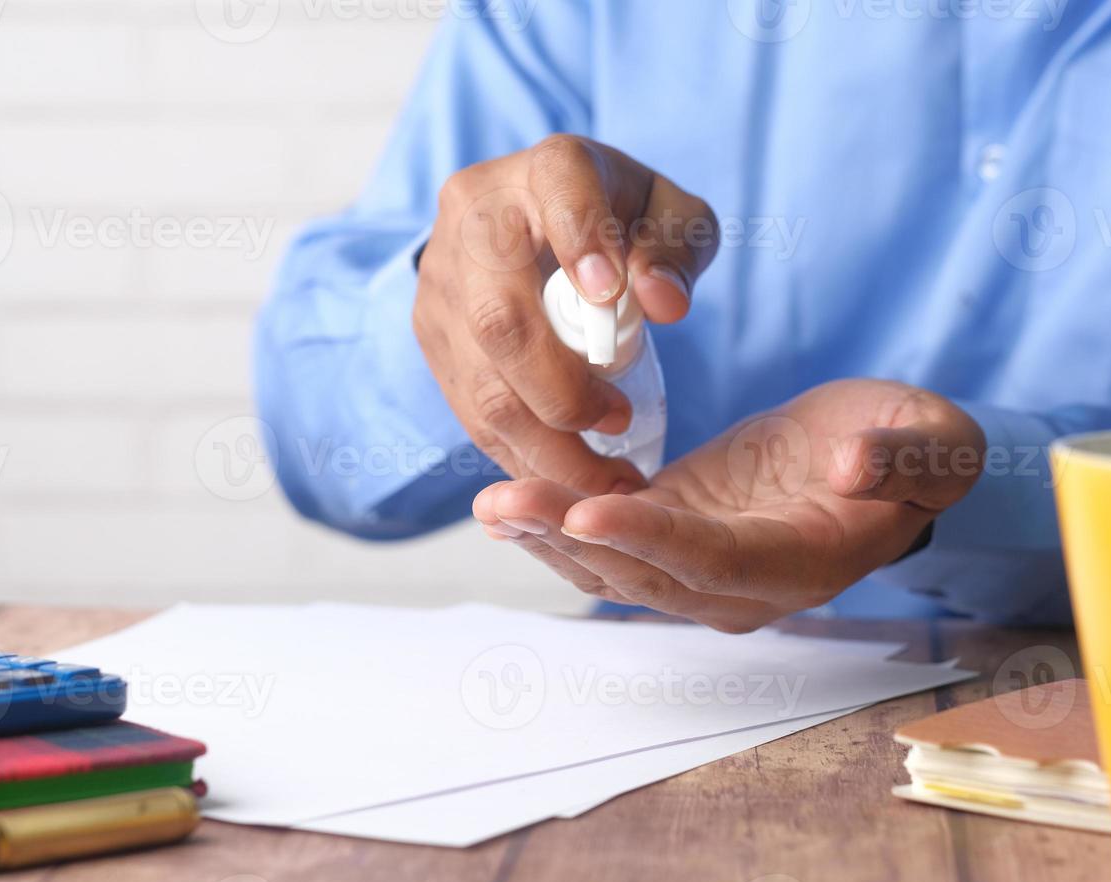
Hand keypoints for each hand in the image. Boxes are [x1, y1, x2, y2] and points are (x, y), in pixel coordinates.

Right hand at [415, 135, 717, 492]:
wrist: (541, 222)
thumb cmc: (623, 222)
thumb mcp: (672, 218)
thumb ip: (678, 251)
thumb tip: (661, 302)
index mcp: (545, 170)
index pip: (560, 194)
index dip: (583, 244)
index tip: (612, 296)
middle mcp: (475, 217)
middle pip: (501, 316)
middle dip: (562, 392)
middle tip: (618, 425)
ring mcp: (442, 280)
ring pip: (482, 380)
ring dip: (545, 445)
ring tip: (606, 481)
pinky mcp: (432, 334)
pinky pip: (469, 409)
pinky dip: (519, 454)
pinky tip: (566, 479)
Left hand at [473, 379, 985, 632]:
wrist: (882, 458)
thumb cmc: (913, 448)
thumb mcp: (932, 442)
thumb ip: (903, 458)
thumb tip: (853, 466)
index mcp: (801, 564)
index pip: (714, 561)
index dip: (651, 541)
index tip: (585, 514)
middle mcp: (740, 585)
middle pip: (644, 572)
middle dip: (568, 540)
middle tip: (501, 502)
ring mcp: (700, 566)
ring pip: (612, 565)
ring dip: (548, 536)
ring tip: (490, 502)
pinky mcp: (674, 532)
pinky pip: (608, 538)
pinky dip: (558, 521)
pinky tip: (510, 495)